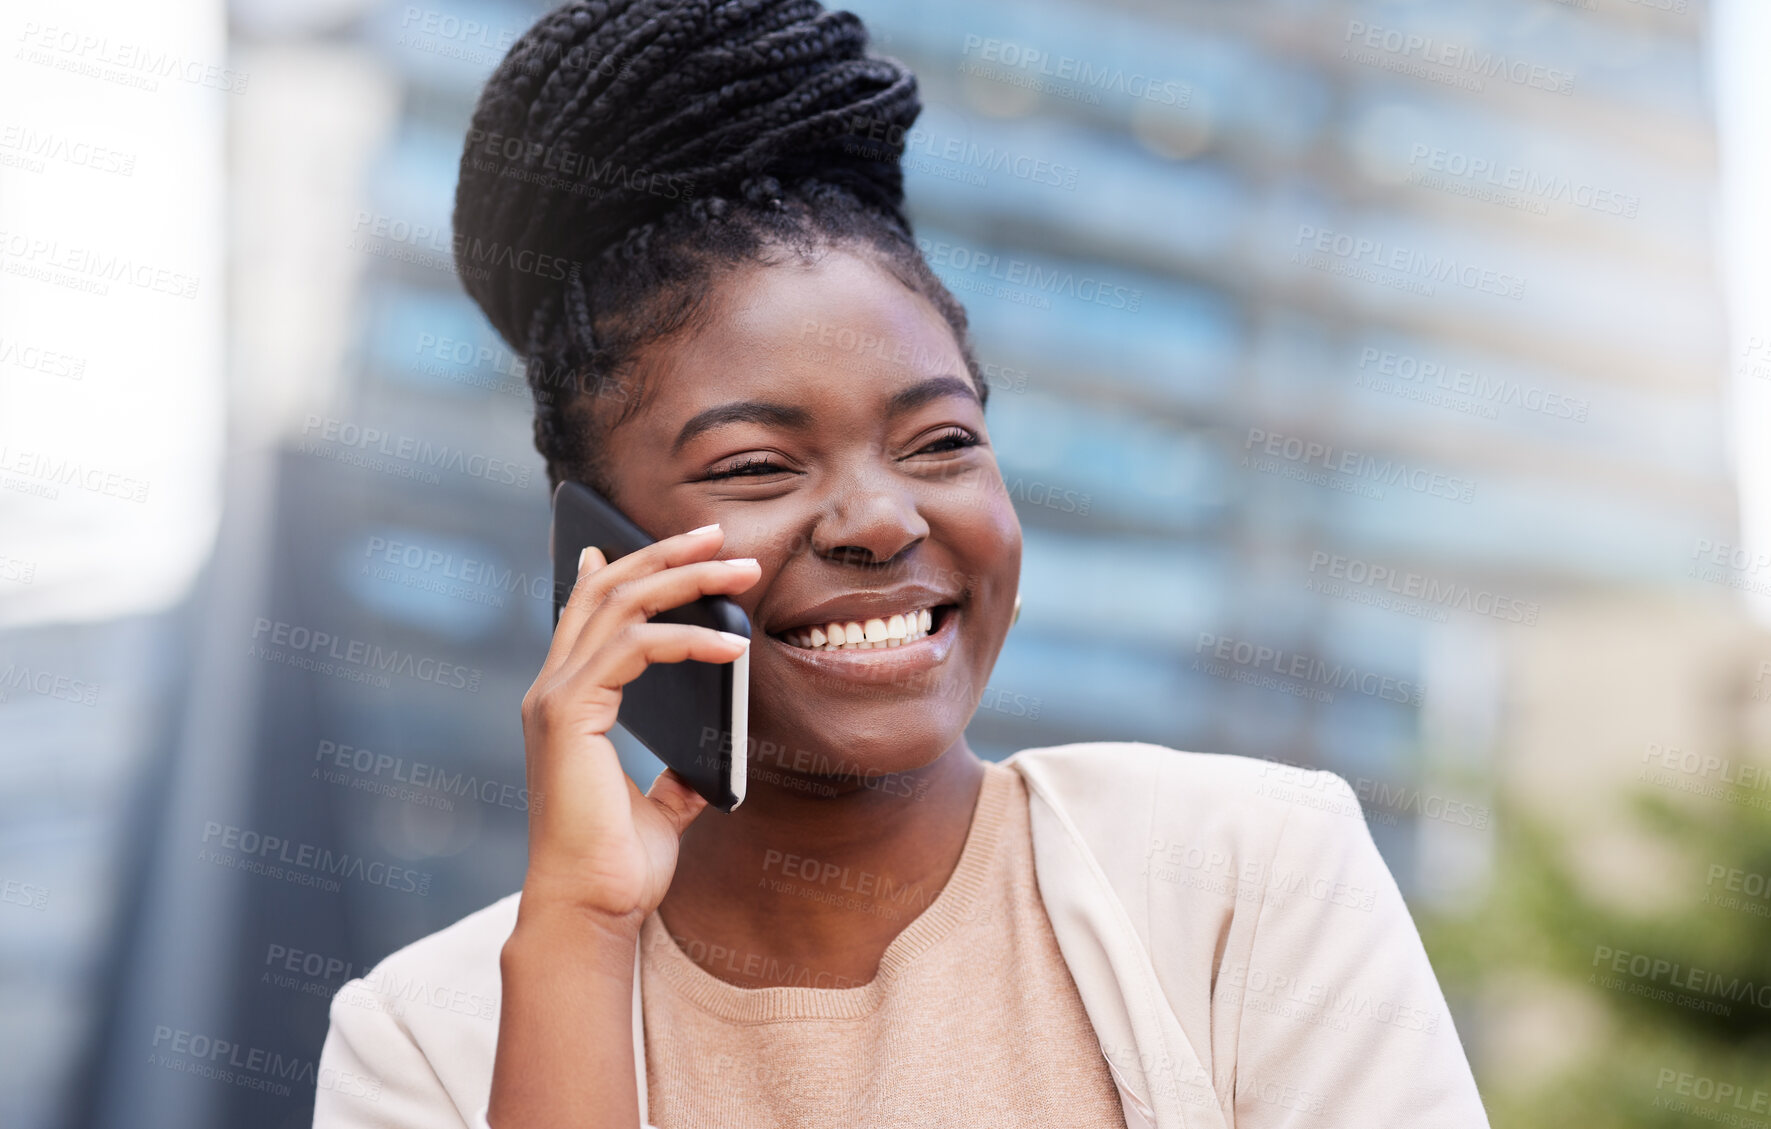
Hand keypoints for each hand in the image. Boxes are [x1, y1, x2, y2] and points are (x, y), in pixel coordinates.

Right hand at [517, 522, 757, 935]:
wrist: (592, 911)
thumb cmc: (619, 869)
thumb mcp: (661, 810)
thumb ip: (676, 777)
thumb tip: (706, 765)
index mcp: (569, 705)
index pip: (591, 613)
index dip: (629, 568)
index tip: (675, 544)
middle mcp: (552, 691)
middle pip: (605, 590)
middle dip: (664, 554)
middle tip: (718, 534)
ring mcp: (555, 699)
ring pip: (620, 604)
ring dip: (686, 579)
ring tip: (742, 572)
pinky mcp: (569, 714)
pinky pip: (634, 647)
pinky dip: (688, 639)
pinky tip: (732, 647)